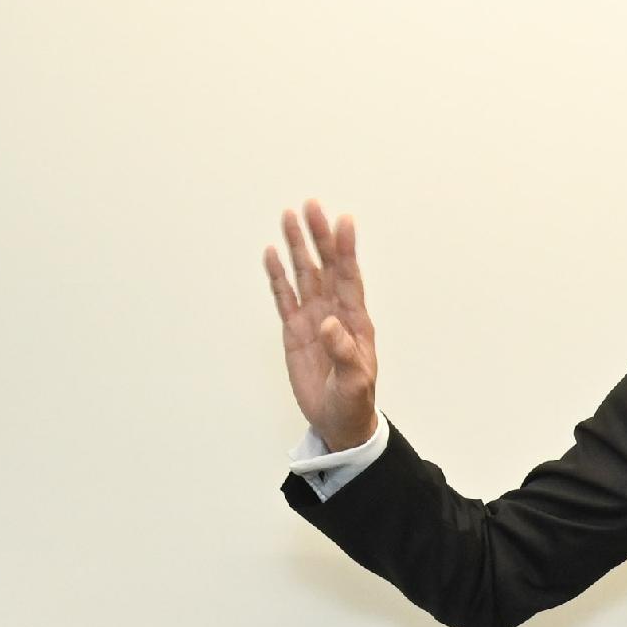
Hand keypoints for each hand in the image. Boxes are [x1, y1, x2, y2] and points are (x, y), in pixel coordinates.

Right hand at [264, 200, 380, 450]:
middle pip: (325, 267)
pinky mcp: (294, 331)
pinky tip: (271, 254)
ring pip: (304, 275)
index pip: (350, 277)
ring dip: (297, 247)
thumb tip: (330, 324)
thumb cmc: (353, 400)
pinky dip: (278, 276)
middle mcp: (335, 312)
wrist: (338, 420)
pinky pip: (284, 297)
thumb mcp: (354, 381)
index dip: (346, 250)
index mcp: (355, 320)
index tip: (344, 221)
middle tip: (311, 206)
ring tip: (288, 217)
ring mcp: (313, 318)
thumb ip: (344, 352)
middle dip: (318, 237)